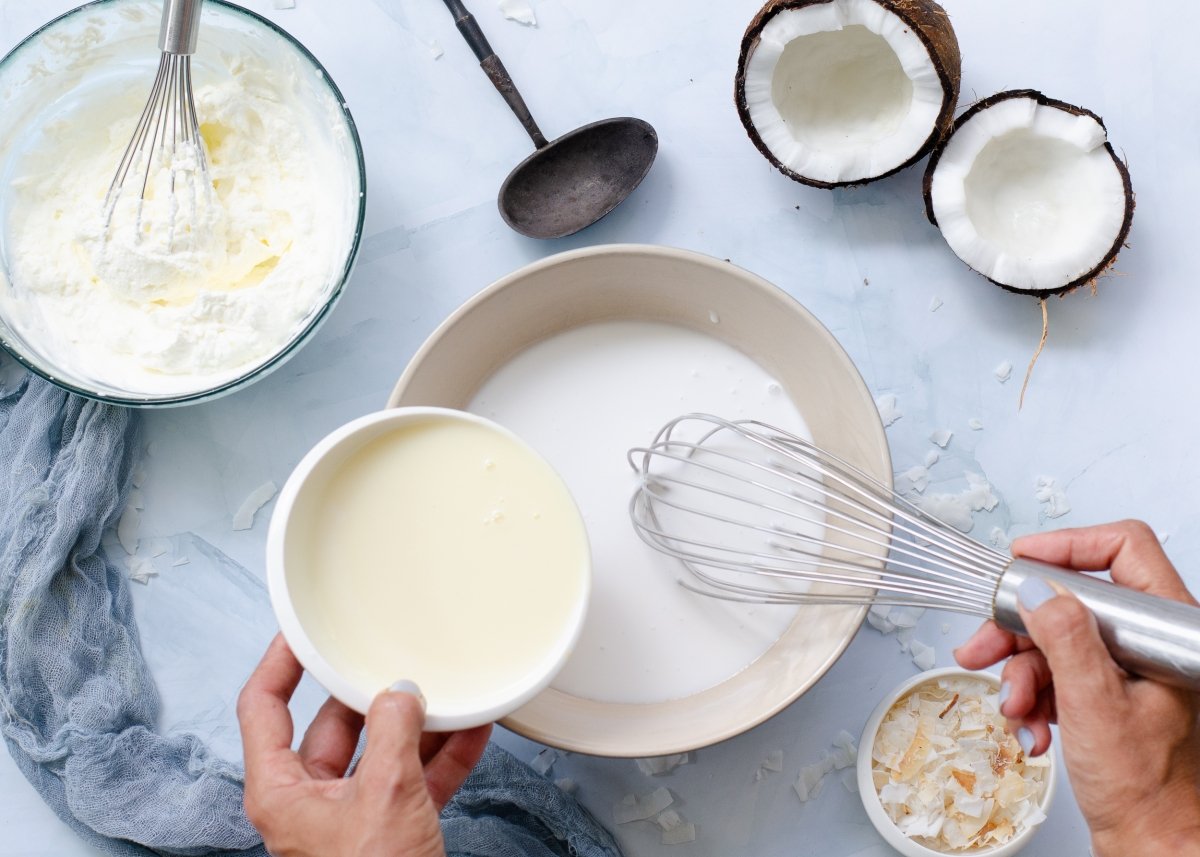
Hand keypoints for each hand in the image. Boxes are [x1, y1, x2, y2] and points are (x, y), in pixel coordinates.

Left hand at [237, 634, 491, 856]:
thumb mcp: (385, 795)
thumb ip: (393, 733)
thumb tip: (401, 693)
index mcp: (281, 791)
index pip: (263, 706)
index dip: (279, 661)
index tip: (302, 628)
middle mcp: (310, 801)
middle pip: (332, 724)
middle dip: (370, 692)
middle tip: (394, 656)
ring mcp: (351, 817)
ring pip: (380, 750)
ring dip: (416, 723)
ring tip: (446, 689)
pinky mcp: (389, 831)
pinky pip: (415, 780)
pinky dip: (443, 756)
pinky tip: (471, 729)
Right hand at [955, 521, 1199, 856]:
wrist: (1153, 847)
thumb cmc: (1149, 792)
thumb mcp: (1097, 706)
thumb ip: (1067, 639)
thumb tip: (1037, 588)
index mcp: (1166, 632)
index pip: (1123, 549)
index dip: (1068, 546)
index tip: (1021, 562)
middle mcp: (1149, 643)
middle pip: (1072, 598)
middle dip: (1020, 628)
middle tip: (984, 646)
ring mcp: (1129, 669)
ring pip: (1055, 638)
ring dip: (1022, 674)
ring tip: (1016, 708)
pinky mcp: (1107, 692)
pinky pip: (1055, 673)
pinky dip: (1033, 696)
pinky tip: (1032, 726)